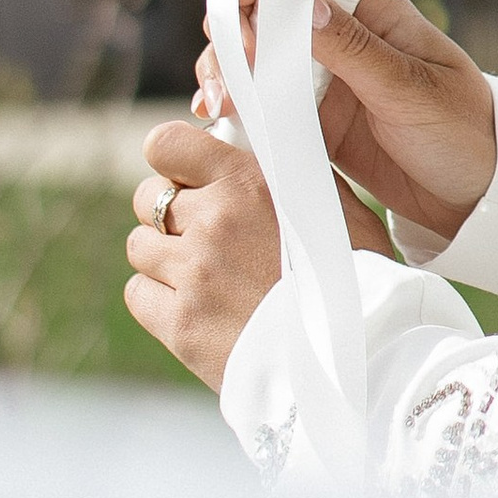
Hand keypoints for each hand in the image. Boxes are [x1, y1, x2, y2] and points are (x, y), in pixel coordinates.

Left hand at [128, 118, 397, 392]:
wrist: (360, 352)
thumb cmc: (358, 275)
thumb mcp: (335, 206)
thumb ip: (288, 174)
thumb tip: (256, 151)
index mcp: (250, 182)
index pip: (166, 145)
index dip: (172, 161)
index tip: (187, 178)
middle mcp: (215, 220)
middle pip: (148, 197)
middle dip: (169, 212)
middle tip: (201, 235)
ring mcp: (193, 273)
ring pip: (140, 245)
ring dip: (163, 256)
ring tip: (201, 275)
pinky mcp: (181, 323)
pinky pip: (137, 292)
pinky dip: (157, 296)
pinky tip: (193, 305)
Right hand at [196, 0, 497, 242]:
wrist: (479, 202)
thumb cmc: (464, 132)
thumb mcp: (411, 89)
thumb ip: (355, 48)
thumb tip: (303, 1)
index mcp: (373, 11)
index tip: (236, 15)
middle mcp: (343, 37)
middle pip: (267, 14)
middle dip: (232, 36)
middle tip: (225, 79)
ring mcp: (326, 80)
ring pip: (258, 59)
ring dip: (229, 73)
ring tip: (219, 106)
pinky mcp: (316, 123)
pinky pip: (267, 106)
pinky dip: (240, 109)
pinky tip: (222, 121)